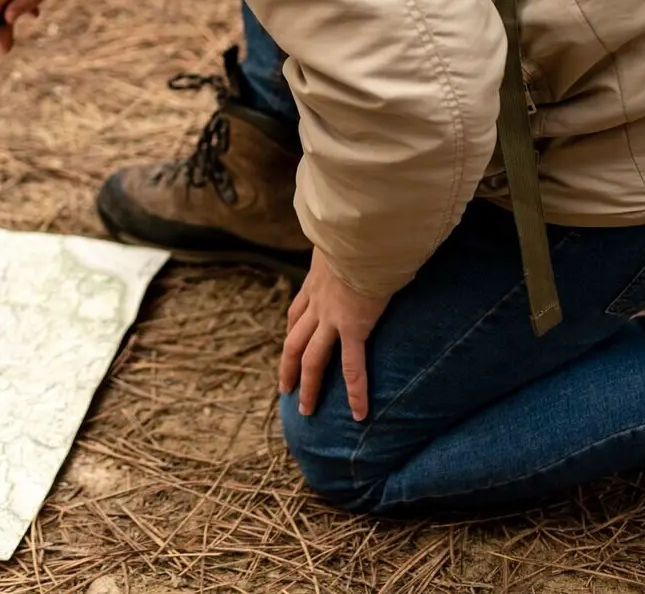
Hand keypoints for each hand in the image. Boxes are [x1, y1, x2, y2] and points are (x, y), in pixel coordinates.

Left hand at [279, 248, 390, 421]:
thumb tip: (352, 236)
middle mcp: (317, 303)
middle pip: (294, 341)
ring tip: (306, 410)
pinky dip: (355, 391)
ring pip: (313, 358)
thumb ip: (341, 245)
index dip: (292, 331)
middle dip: (288, 366)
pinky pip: (353, 366)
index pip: (297, 312)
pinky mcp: (353, 326)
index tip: (291, 344)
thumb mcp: (339, 238)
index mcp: (314, 283)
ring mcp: (331, 317)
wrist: (360, 234)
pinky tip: (359, 413)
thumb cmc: (355, 232)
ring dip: (308, 386)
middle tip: (285, 388)